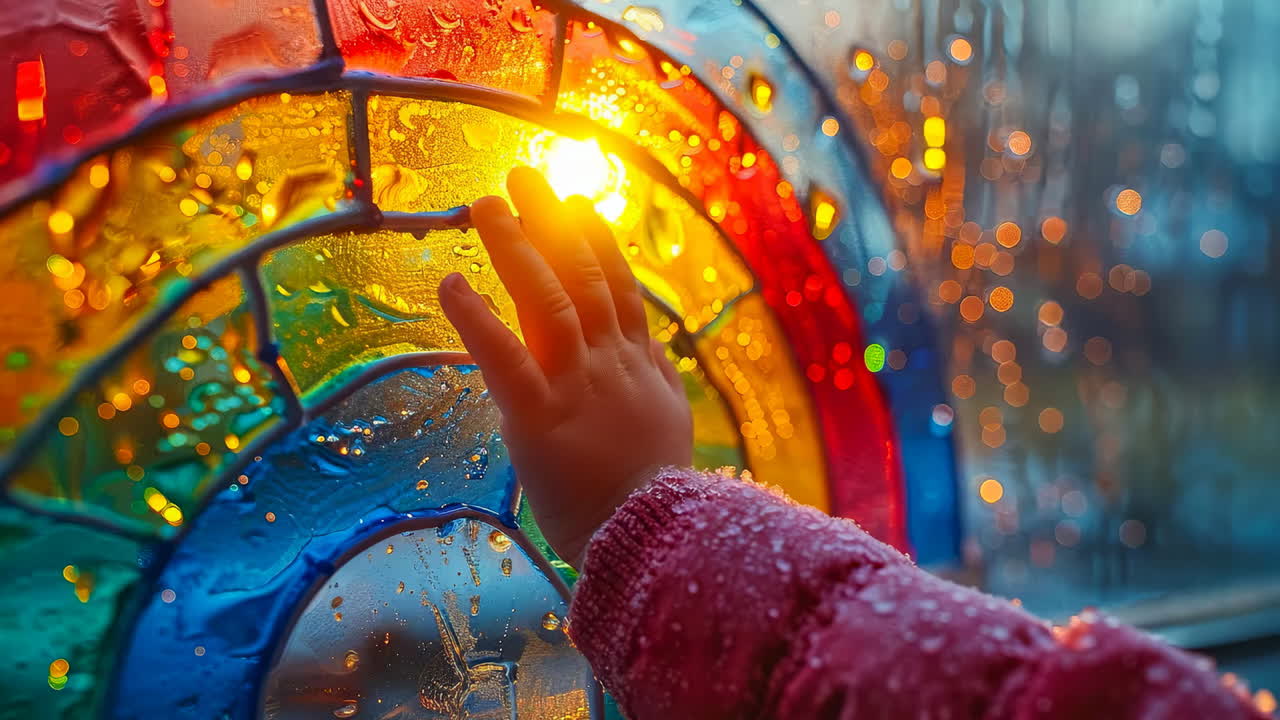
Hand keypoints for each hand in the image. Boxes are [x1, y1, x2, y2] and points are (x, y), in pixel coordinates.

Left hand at [439, 168, 692, 568]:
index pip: (618, 289)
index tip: (579, 203)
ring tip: (486, 202)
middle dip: (552, 221)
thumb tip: (651, 347)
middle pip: (582, 275)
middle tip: (524, 174)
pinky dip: (478, 319)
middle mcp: (612, 362)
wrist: (653, 542)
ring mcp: (579, 385)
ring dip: (516, 246)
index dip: (597, 241)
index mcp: (639, 365)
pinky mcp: (542, 418)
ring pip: (548, 299)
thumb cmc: (653, 494)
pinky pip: (507, 358)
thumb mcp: (667, 425)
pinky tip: (451, 284)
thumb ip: (654, 379)